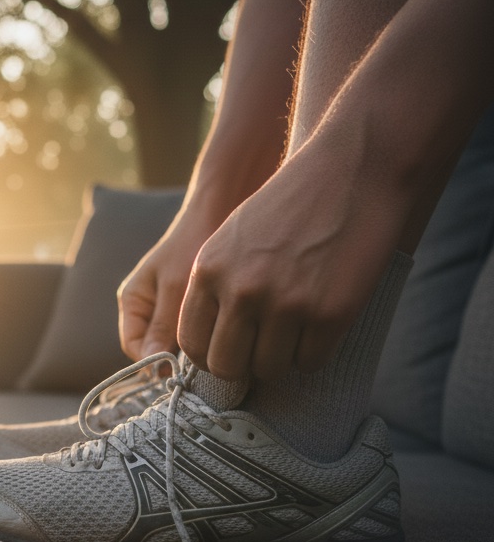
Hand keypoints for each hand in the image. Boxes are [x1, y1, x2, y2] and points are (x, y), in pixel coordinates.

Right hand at [117, 205, 222, 360]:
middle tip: (201, 357)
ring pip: (174, 344)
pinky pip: (191, 334)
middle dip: (174, 356)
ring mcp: (167, 309)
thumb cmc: (192, 245)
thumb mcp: (175, 287)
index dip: (153, 361)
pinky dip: (203, 336)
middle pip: (154, 349)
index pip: (134, 347)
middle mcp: (146, 309)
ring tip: (212, 342)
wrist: (219, 214)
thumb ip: (163, 326)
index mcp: (133, 302)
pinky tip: (221, 332)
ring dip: (191, 347)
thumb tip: (151, 366)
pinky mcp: (189, 308)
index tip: (179, 368)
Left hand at [176, 157, 405, 380]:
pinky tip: (321, 326)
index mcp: (207, 272)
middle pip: (226, 367)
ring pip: (269, 370)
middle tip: (261, 352)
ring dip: (281, 360)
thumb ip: (213, 287)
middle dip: (242, 368)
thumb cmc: (289, 206)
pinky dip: (315, 353)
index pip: (191, 344)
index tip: (229, 351)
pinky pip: (310, 362)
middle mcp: (240, 292)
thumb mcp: (229, 239)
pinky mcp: (328, 315)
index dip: (210, 356)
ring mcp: (285, 305)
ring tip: (294, 334)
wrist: (350, 171)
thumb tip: (205, 345)